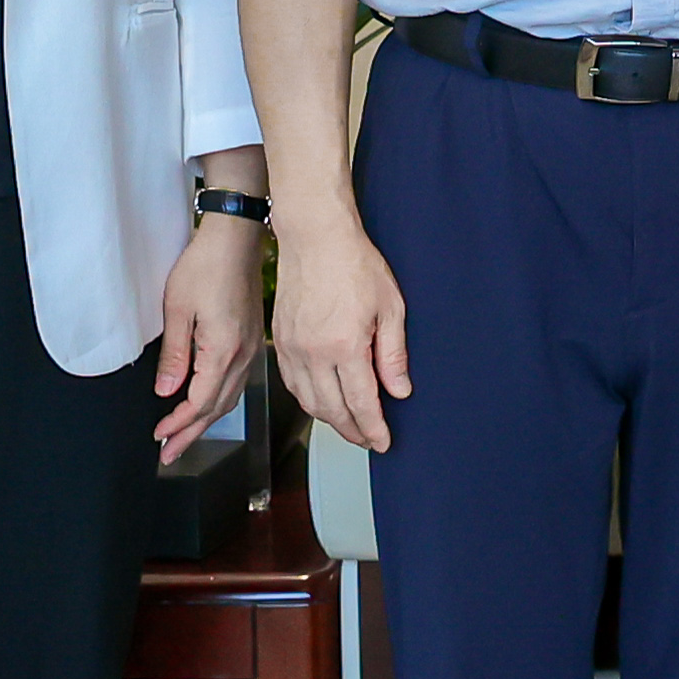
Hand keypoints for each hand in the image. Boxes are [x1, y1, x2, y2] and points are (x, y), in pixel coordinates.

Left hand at [151, 210, 267, 467]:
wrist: (236, 239)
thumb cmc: (206, 266)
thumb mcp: (178, 309)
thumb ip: (174, 355)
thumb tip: (166, 391)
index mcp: (224, 351)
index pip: (199, 402)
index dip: (178, 424)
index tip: (159, 436)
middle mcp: (243, 355)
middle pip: (217, 408)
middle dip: (192, 434)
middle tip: (169, 454)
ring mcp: (251, 349)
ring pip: (229, 398)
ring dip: (206, 421)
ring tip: (185, 437)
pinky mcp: (252, 341)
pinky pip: (236, 383)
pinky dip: (219, 402)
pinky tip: (208, 405)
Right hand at [272, 216, 414, 454]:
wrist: (314, 236)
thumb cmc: (353, 263)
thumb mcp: (390, 307)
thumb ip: (393, 355)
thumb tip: (399, 390)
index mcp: (344, 346)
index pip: (360, 403)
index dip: (373, 428)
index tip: (383, 442)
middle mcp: (313, 353)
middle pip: (332, 410)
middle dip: (353, 431)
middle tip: (368, 439)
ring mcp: (292, 348)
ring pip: (309, 401)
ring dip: (330, 420)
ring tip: (349, 425)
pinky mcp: (280, 340)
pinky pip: (292, 383)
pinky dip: (308, 400)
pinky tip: (322, 401)